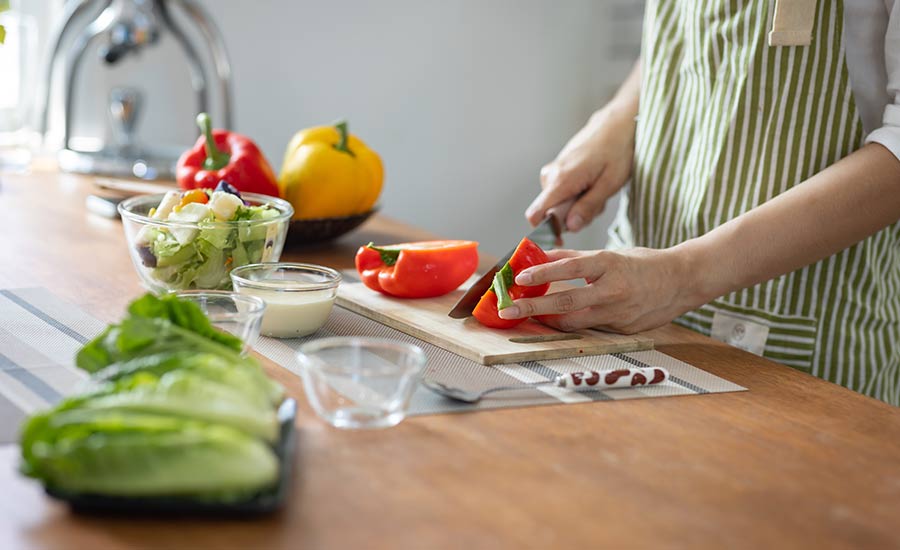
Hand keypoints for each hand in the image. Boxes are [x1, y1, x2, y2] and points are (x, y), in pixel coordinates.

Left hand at [497, 248, 700, 333]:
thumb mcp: (609, 254)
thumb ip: (575, 260)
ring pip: (574, 322)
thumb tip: (539, 257)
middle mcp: (612, 290)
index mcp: (609, 265)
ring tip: (527, 316)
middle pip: (566, 302)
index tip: (519, 278)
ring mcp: (618, 313)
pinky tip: (557, 322)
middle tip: (508, 311)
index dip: (543, 273)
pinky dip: (571, 325)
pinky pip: (590, 329)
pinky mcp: (622, 330)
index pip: (569, 269)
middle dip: (533, 308)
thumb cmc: (641, 264)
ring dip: (547, 320)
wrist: (681, 281)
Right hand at [525, 106, 636, 231]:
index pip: (535, 214)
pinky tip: (594, 182)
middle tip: (598, 205)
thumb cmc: (618, 150)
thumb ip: (588, 207)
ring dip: (579, 205)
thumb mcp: (609, 184)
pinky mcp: (558, 168)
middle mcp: (551, 175)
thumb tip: (569, 227)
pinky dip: (578, 193)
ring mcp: (553, 170)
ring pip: (559, 202)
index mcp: (561, 180)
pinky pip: (562, 191)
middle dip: (574, 216)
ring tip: (599, 189)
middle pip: (552, 212)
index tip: (563, 237)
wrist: (618, 123)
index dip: (546, 231)